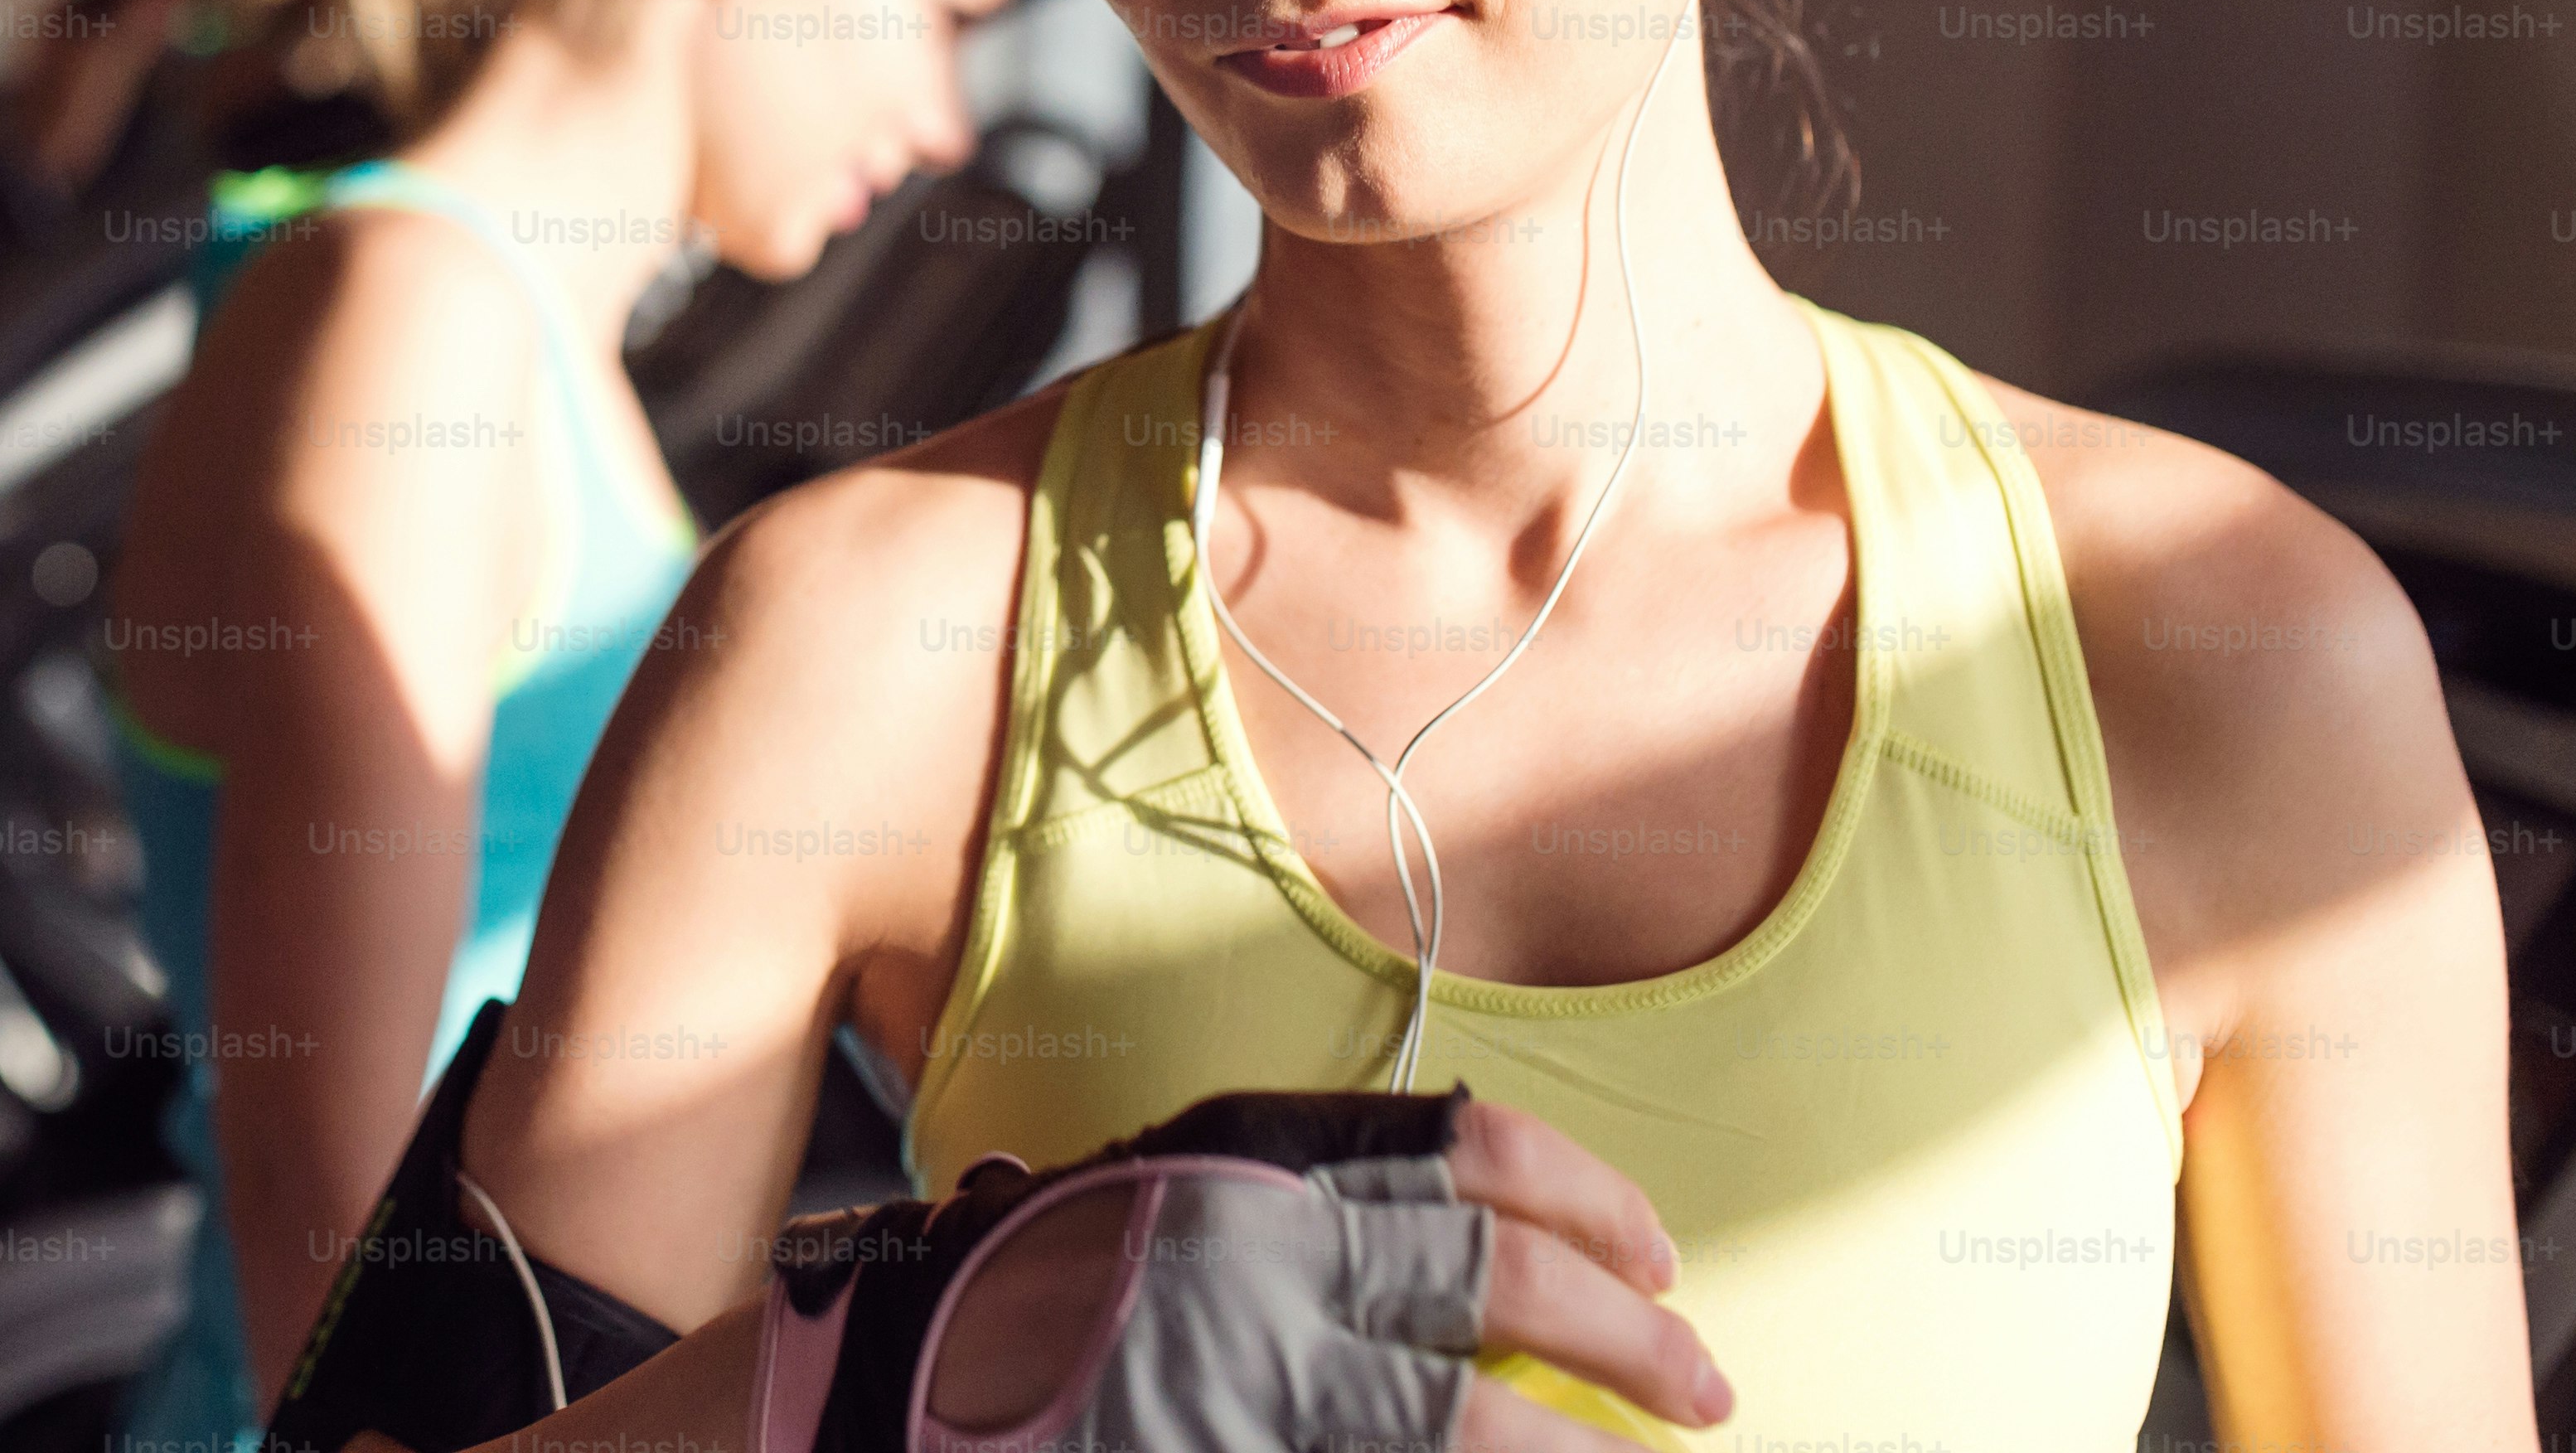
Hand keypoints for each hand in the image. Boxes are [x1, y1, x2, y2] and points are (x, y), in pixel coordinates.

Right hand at [771, 1087, 1728, 1452]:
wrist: (867, 1405)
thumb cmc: (1022, 1302)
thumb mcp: (1166, 1201)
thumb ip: (1299, 1210)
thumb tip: (1482, 1258)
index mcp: (1245, 1160)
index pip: (1469, 1150)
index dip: (1591, 1203)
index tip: (1660, 1255)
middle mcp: (1256, 1256)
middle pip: (1504, 1290)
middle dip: (1634, 1342)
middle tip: (1708, 1386)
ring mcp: (1243, 1387)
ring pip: (1473, 1428)